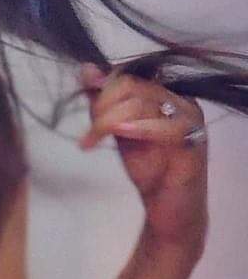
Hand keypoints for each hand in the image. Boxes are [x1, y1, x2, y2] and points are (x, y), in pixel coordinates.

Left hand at [77, 63, 207, 253]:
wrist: (169, 209)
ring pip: (142, 102)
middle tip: (90, 131)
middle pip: (132, 84)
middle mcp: (181, 100)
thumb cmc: (148, 169)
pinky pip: (167, 127)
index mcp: (165, 94)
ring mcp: (190, 120)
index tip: (85, 104)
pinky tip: (120, 135)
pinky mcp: (194, 142)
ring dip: (108, 120)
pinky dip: (138, 128)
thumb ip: (104, 102)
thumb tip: (87, 69)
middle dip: (101, 104)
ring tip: (93, 140)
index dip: (101, 85)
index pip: (127, 74)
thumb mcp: (118, 131)